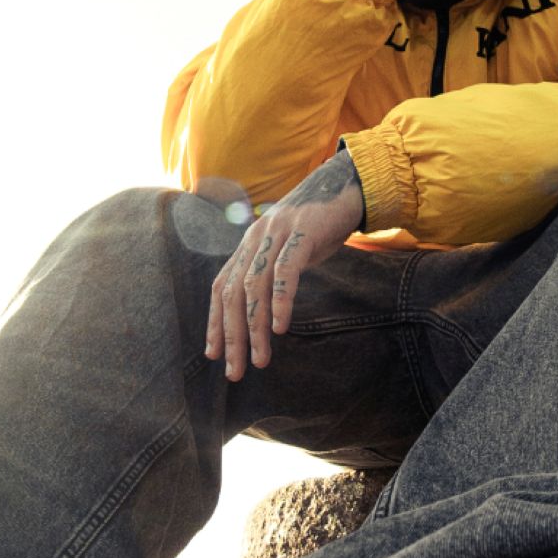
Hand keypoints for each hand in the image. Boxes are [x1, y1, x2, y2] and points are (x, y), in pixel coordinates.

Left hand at [205, 149, 365, 381]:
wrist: (344, 186)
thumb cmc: (318, 224)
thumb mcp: (288, 249)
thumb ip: (271, 271)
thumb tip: (259, 308)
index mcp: (249, 244)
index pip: (222, 287)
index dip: (215, 322)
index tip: (214, 355)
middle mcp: (256, 238)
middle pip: (234, 293)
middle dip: (232, 336)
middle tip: (236, 371)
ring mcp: (277, 233)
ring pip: (255, 287)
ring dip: (255, 327)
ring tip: (261, 359)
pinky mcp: (303, 232)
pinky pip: (286, 270)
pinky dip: (280, 300)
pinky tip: (280, 326)